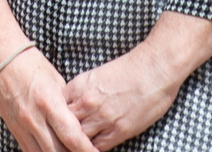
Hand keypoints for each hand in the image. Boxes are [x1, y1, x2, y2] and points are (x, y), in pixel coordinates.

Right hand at [0, 47, 97, 151]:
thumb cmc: (29, 63)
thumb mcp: (55, 80)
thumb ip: (67, 103)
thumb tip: (78, 119)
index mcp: (49, 103)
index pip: (72, 136)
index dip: (87, 150)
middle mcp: (34, 119)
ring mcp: (22, 127)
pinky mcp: (14, 130)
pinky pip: (30, 151)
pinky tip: (53, 151)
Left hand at [63, 43, 180, 150]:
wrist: (155, 68)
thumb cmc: (129, 69)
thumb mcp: (96, 75)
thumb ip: (81, 92)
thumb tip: (72, 107)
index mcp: (78, 86)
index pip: (56, 108)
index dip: (56, 117)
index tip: (57, 124)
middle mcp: (87, 102)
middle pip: (63, 126)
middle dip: (63, 133)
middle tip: (62, 139)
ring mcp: (102, 117)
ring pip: (79, 139)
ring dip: (77, 143)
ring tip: (76, 146)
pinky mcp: (119, 130)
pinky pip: (98, 148)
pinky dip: (93, 149)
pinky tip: (92, 148)